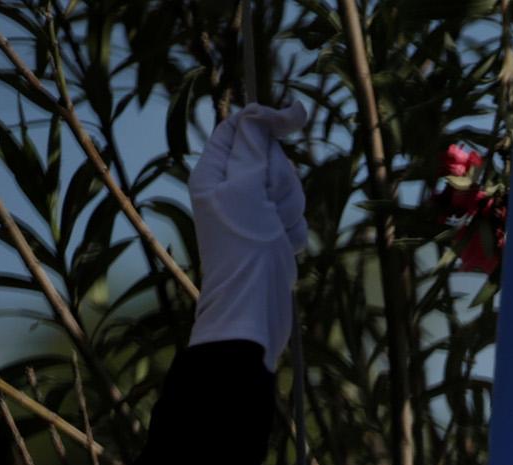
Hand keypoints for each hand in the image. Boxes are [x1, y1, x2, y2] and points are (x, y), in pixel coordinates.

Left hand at [189, 102, 308, 368]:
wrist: (254, 307)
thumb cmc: (244, 247)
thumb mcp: (246, 184)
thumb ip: (256, 141)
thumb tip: (276, 107)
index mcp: (214, 171)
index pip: (242, 127)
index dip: (268, 122)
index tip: (298, 118)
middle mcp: (231, 188)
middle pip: (272, 157)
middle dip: (281, 179)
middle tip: (269, 205)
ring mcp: (253, 212)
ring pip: (288, 187)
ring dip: (290, 208)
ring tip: (275, 232)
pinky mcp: (272, 233)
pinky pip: (295, 216)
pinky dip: (294, 231)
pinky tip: (282, 247)